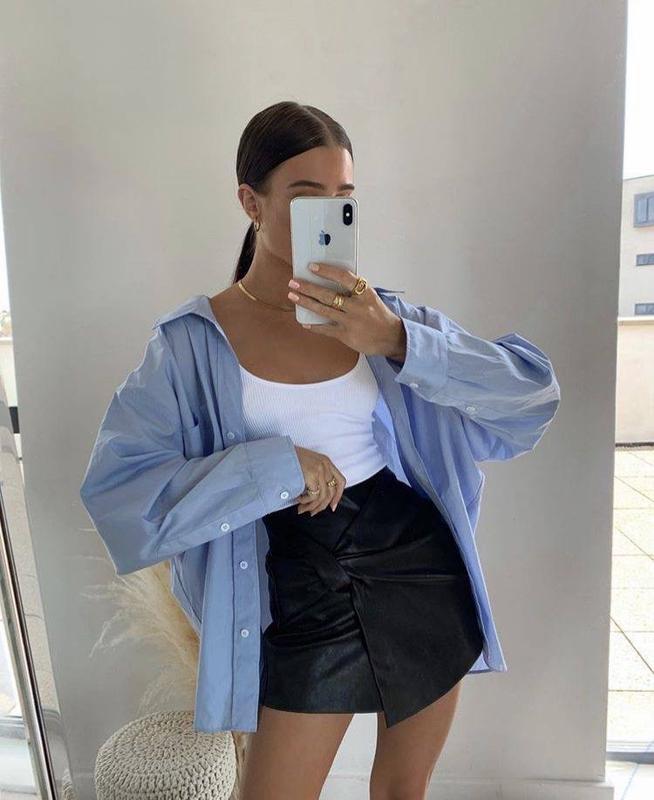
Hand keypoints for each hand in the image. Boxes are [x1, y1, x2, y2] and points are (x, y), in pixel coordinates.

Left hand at [287, 263, 406, 360]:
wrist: (391, 337)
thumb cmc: (379, 315)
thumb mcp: (370, 298)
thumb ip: (354, 291)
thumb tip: (330, 281)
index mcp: (365, 293)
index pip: (344, 277)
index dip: (327, 271)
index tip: (312, 267)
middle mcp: (358, 306)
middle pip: (328, 295)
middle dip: (308, 288)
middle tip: (294, 282)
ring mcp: (351, 321)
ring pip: (324, 310)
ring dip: (306, 302)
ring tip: (293, 296)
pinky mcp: (347, 335)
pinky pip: (326, 329)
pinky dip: (314, 325)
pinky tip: (304, 321)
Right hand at [293, 446, 346, 514]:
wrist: (280, 452)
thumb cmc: (289, 458)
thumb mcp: (307, 462)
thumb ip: (315, 474)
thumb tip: (316, 494)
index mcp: (326, 461)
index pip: (340, 481)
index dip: (338, 496)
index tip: (333, 507)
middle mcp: (325, 465)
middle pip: (331, 492)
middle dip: (321, 506)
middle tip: (312, 512)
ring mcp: (320, 470)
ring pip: (322, 496)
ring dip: (311, 506)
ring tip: (301, 508)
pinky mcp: (312, 475)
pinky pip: (313, 496)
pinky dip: (305, 501)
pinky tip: (298, 500)